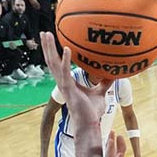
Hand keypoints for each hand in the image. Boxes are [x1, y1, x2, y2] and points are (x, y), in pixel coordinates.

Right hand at [42, 30, 110, 147]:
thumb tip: (113, 74)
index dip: (54, 53)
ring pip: (53, 63)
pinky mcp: (68, 89)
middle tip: (44, 32)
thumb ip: (104, 83)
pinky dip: (65, 60)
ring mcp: (64, 85)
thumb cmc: (92, 111)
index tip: (51, 41)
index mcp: (67, 81)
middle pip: (51, 60)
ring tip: (46, 34)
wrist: (89, 123)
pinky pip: (65, 72)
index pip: (58, 64)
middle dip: (47, 46)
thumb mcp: (100, 93)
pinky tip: (66, 49)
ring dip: (49, 48)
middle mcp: (63, 81)